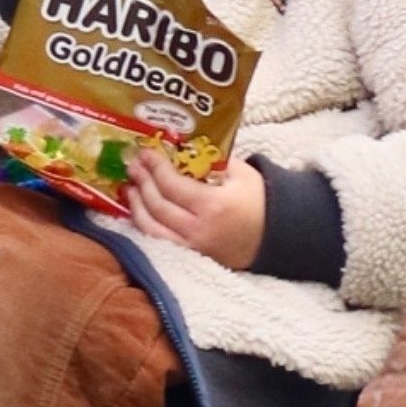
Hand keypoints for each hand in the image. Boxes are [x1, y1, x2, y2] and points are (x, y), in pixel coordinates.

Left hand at [123, 142, 267, 270]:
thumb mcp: (240, 173)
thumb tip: (180, 148)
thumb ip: (211, 161)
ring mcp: (193, 248)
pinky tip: (139, 212)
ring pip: (152, 229)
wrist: (275, 237)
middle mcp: (199, 230)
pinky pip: (159, 243)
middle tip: (133, 165)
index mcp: (213, 205)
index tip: (146, 153)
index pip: (172, 185)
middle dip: (142, 183)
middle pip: (158, 205)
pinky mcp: (191, 258)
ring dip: (137, 206)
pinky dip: (145, 226)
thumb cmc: (259, 201)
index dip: (155, 167)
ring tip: (130, 188)